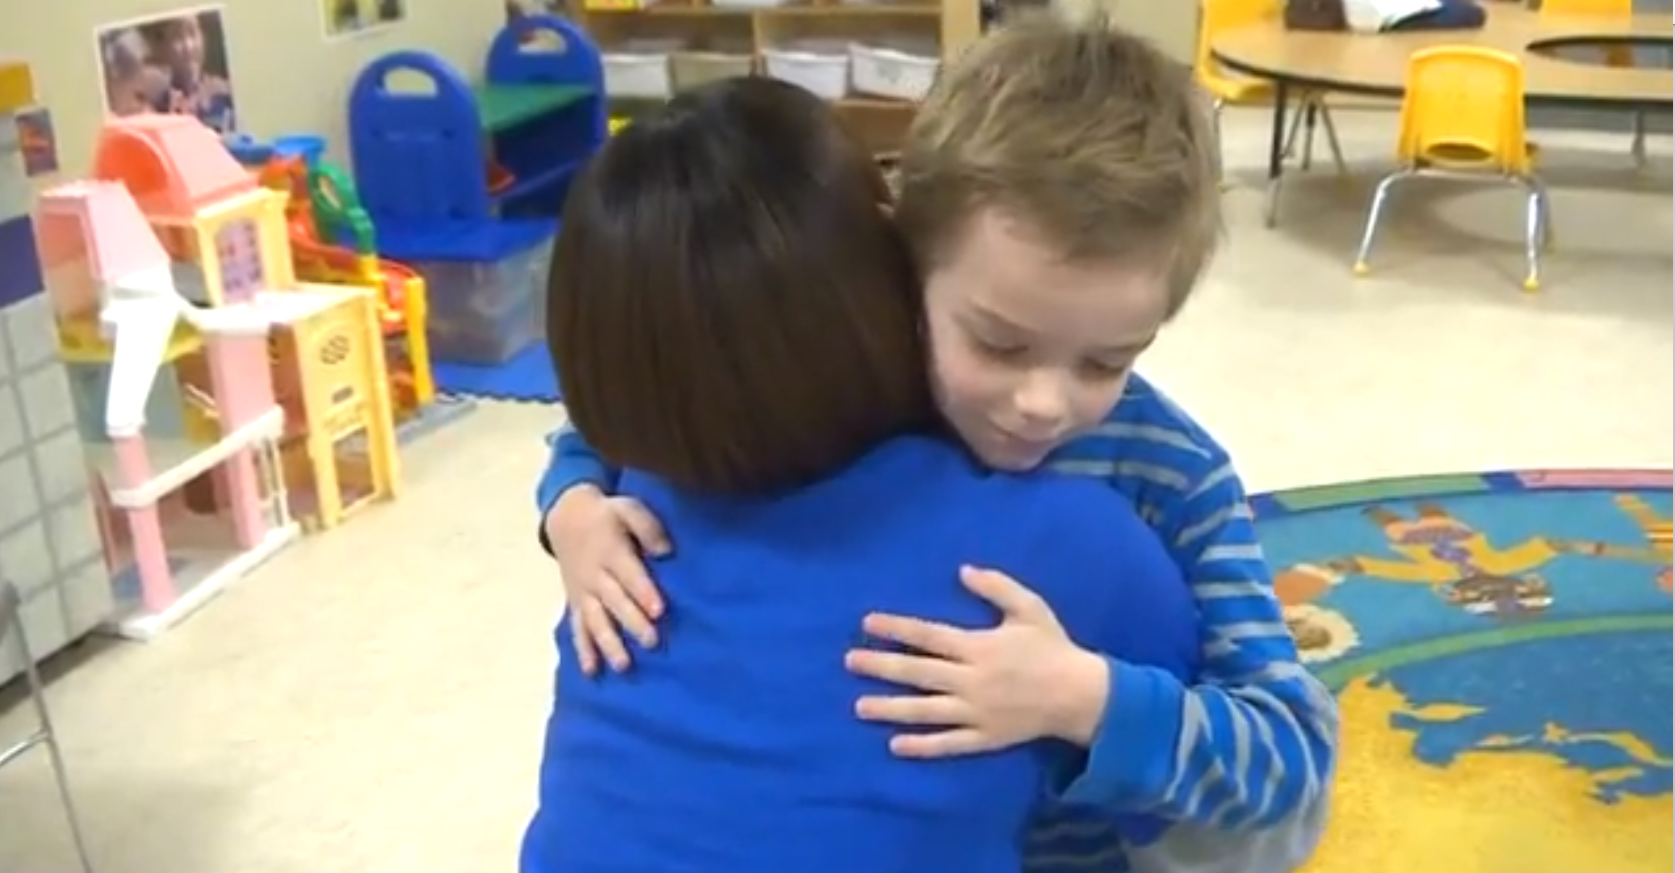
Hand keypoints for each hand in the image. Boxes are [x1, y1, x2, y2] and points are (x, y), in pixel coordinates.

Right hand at [545, 486, 670, 673]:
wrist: (566, 518)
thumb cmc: (606, 515)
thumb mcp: (627, 508)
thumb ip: (647, 527)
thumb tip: (666, 551)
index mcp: (610, 551)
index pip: (629, 575)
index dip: (643, 592)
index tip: (659, 611)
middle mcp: (595, 576)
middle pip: (615, 602)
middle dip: (632, 622)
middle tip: (651, 642)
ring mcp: (583, 592)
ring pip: (596, 620)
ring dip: (609, 643)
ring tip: (623, 665)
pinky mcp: (576, 602)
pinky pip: (577, 628)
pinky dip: (583, 649)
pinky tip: (591, 671)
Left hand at [844, 566, 1109, 756]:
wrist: (1081, 695)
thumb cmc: (1052, 647)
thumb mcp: (1029, 608)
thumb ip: (996, 587)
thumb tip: (963, 569)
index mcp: (979, 647)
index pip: (928, 636)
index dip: (896, 629)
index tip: (867, 623)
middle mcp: (971, 680)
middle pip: (918, 672)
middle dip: (881, 666)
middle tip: (849, 662)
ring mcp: (976, 712)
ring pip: (925, 711)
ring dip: (891, 708)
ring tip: (860, 706)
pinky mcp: (984, 737)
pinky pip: (949, 744)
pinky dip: (922, 746)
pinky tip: (896, 746)